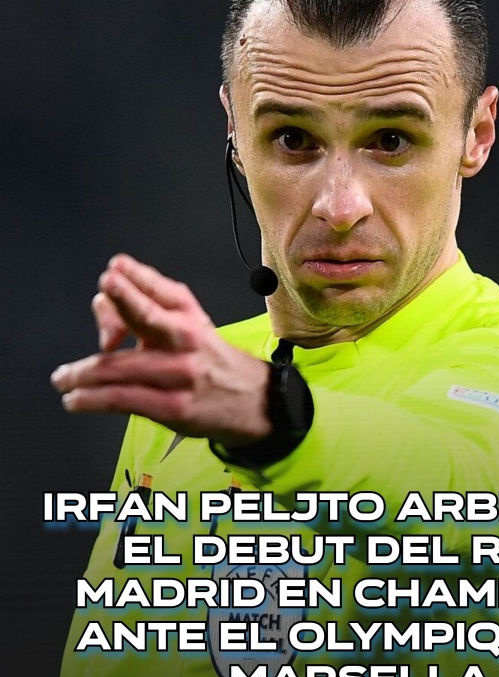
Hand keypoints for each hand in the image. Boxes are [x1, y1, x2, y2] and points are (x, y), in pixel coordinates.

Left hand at [51, 254, 271, 445]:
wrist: (257, 403)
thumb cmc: (214, 363)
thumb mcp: (192, 328)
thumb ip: (149, 311)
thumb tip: (103, 304)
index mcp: (191, 316)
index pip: (161, 290)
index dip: (136, 277)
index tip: (114, 269)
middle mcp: (186, 340)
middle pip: (146, 316)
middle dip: (119, 302)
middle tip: (101, 294)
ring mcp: (178, 375)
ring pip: (119, 367)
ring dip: (80, 373)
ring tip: (63, 378)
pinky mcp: (172, 407)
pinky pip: (121, 399)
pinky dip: (91, 400)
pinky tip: (75, 399)